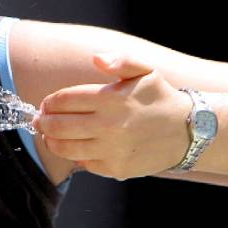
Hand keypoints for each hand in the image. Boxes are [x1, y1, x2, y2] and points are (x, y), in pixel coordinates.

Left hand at [32, 52, 191, 180]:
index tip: (45, 104)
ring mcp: (111, 149)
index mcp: (112, 99)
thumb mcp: (146, 71)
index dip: (49, 102)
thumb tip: (97, 59)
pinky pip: (84, 163)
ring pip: (65, 148)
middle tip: (39, 120)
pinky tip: (74, 148)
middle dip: (43, 122)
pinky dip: (75, 156)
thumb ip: (121, 60)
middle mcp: (109, 125)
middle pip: (58, 126)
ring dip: (51, 141)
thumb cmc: (160, 99)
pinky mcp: (115, 168)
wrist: (188, 132)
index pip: (64, 100)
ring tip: (48, 136)